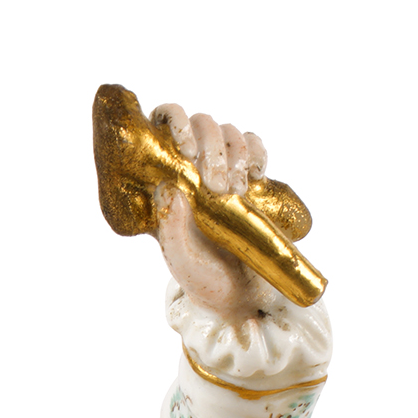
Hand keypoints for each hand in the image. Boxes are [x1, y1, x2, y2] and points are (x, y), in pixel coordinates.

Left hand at [149, 103, 272, 322]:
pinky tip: (256, 174)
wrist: (242, 295)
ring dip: (235, 153)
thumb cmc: (205, 280)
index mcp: (165, 184)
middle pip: (200, 123)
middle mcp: (190, 171)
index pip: (160, 128)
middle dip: (211, 147)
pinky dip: (257, 152)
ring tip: (237, 192)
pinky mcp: (247, 176)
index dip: (173, 122)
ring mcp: (220, 170)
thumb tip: (169, 187)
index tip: (186, 149)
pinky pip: (254, 144)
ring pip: (227, 131)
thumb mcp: (181, 260)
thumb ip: (170, 228)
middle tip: (219, 188)